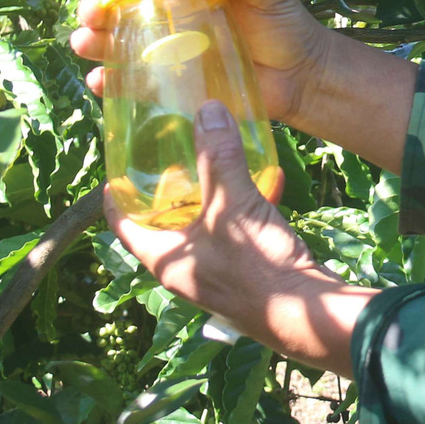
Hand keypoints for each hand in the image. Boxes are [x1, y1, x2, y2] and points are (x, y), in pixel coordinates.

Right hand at [70, 0, 327, 124]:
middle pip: (115, 7)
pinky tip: (99, 82)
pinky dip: (111, 84)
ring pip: (115, 44)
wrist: (301, 78)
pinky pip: (133, 85)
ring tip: (84, 43)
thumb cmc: (285, 26)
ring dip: (92, 41)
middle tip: (91, 11)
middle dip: (92, 7)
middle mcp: (169, 15)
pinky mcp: (172, 86)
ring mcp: (167, 51)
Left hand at [108, 100, 373, 376]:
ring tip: (215, 161)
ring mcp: (218, 275)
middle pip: (164, 224)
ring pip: (203, 227)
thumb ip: (219, 157)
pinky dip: (246, 208)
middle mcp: (185, 270)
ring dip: (210, 196)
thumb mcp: (233, 204)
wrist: (308, 314)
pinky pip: (237, 234)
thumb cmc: (257, 266)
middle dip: (169, 190)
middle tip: (171, 154)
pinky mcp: (248, 274)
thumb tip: (206, 109)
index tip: (116, 168)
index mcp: (166, 259)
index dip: (116, 196)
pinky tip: (268, 180)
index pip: (123, 225)